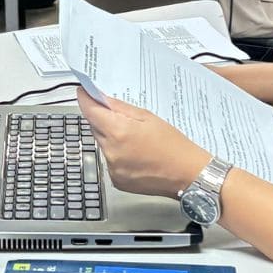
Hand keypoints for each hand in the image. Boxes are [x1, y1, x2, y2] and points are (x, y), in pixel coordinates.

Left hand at [77, 90, 208, 197]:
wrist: (187, 174)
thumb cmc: (174, 145)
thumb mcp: (148, 117)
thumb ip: (120, 108)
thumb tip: (100, 98)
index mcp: (118, 132)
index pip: (90, 111)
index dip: (85, 99)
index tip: (84, 92)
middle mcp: (111, 152)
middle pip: (95, 128)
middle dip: (103, 119)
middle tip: (122, 117)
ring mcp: (112, 169)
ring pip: (102, 144)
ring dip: (111, 138)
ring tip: (136, 139)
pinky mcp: (116, 180)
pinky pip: (110, 160)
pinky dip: (118, 154)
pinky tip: (136, 153)